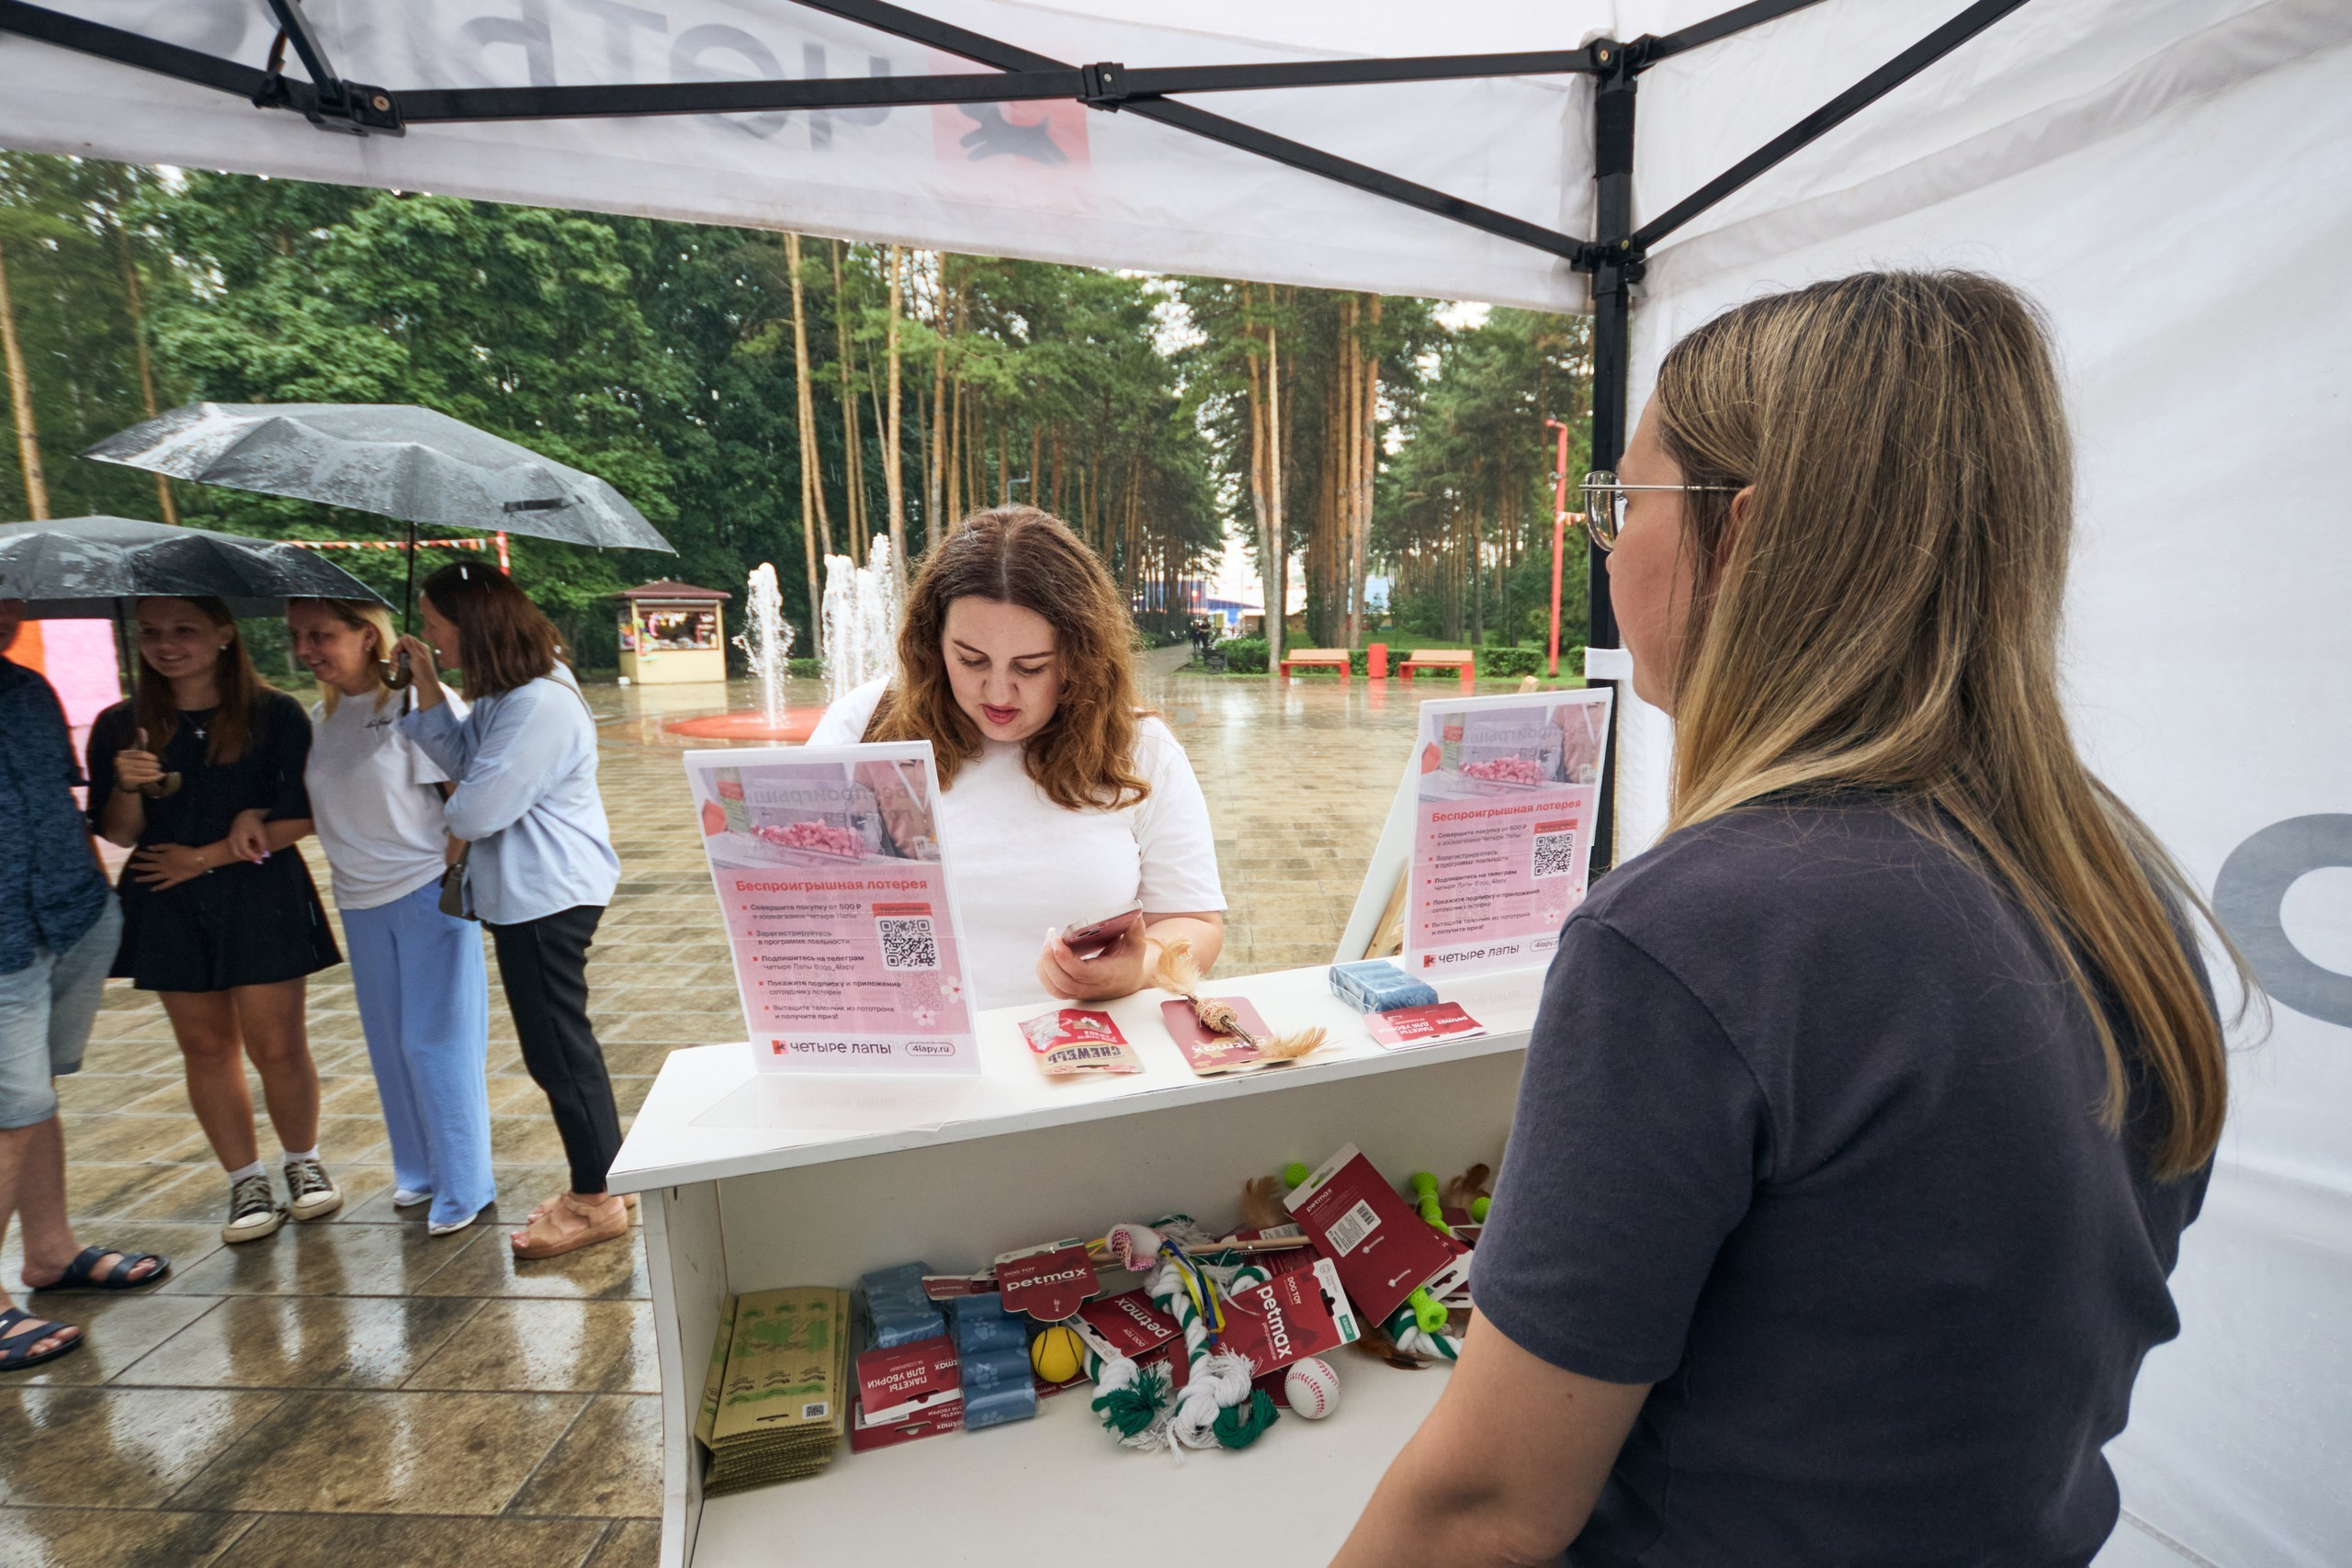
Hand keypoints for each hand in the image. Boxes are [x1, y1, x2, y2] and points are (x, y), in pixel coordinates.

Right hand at [113, 728, 163, 790]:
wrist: (125, 785)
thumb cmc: (132, 766)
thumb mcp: (135, 754)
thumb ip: (139, 742)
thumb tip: (141, 728)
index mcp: (121, 754)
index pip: (140, 754)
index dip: (151, 757)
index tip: (156, 759)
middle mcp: (119, 762)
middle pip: (143, 763)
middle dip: (154, 765)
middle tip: (159, 767)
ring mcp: (121, 772)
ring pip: (144, 771)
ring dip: (155, 771)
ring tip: (159, 771)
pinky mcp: (126, 781)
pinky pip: (145, 778)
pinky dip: (155, 777)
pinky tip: (160, 776)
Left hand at [130, 842, 211, 889]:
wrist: (197, 860)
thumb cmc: (186, 851)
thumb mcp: (172, 846)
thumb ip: (160, 847)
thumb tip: (148, 848)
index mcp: (162, 858)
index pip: (150, 856)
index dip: (142, 855)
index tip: (136, 854)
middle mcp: (163, 867)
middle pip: (149, 867)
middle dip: (139, 866)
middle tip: (131, 867)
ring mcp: (168, 874)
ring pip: (153, 877)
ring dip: (144, 878)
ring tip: (136, 879)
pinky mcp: (175, 880)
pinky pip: (165, 885)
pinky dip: (158, 887)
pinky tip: (152, 889)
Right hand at [225, 810, 269, 863]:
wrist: (246, 815)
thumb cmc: (254, 824)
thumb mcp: (261, 833)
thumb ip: (263, 844)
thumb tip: (266, 856)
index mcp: (239, 836)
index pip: (245, 851)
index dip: (253, 857)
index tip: (261, 861)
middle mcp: (232, 839)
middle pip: (239, 854)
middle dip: (249, 857)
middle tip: (259, 858)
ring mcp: (230, 839)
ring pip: (236, 852)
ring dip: (246, 855)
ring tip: (256, 853)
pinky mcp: (231, 840)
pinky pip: (236, 849)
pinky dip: (244, 852)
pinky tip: (252, 849)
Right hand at [396, 635, 445, 708]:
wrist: (424, 684)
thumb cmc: (423, 671)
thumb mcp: (417, 658)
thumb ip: (411, 647)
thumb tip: (405, 635)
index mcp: (421, 647)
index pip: (407, 639)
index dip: (400, 644)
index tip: (397, 651)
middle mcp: (416, 650)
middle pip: (401, 646)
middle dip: (396, 652)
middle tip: (394, 658)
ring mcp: (411, 657)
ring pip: (398, 653)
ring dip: (395, 659)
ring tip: (396, 666)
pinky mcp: (406, 663)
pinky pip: (398, 660)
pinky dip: (395, 664)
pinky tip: (396, 668)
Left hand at [1036, 920, 1153, 1003]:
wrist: (1129, 981)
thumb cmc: (1130, 961)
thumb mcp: (1136, 945)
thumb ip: (1136, 931)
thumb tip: (1134, 916)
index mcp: (1107, 976)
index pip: (1081, 972)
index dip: (1065, 958)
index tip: (1057, 939)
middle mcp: (1092, 988)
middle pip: (1063, 982)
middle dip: (1050, 960)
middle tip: (1050, 938)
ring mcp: (1081, 993)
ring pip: (1054, 988)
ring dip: (1045, 967)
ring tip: (1047, 944)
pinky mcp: (1072, 992)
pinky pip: (1053, 988)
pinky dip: (1045, 972)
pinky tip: (1047, 954)